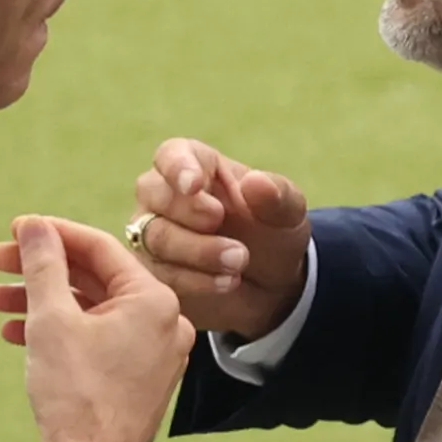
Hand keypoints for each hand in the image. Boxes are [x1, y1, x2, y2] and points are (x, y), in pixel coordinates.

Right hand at [0, 216, 195, 441]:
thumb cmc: (76, 396)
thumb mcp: (52, 319)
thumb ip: (43, 264)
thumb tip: (34, 226)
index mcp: (155, 300)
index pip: (100, 247)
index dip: (52, 234)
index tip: (16, 229)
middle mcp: (164, 322)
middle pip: (94, 279)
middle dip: (40, 271)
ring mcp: (154, 353)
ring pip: (91, 311)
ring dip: (42, 302)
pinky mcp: (138, 378)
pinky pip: (97, 340)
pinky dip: (60, 332)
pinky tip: (16, 333)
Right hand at [131, 138, 311, 339]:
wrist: (271, 286)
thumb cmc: (273, 233)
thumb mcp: (288, 213)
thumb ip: (277, 195)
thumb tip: (255, 182)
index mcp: (195, 165)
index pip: (171, 155)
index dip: (178, 167)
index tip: (194, 185)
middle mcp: (164, 195)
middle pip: (155, 195)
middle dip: (191, 215)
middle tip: (231, 231)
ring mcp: (153, 234)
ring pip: (155, 238)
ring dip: (199, 252)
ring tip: (239, 262)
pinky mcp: (153, 272)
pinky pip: (159, 274)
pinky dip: (194, 281)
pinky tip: (227, 282)